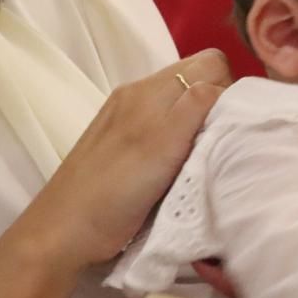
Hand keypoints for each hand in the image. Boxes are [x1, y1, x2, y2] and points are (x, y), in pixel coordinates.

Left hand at [13, 50, 229, 270]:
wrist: (63, 234)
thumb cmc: (115, 192)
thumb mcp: (163, 146)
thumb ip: (195, 107)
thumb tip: (225, 86)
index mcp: (149, 89)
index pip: (211, 64)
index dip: (230, 88)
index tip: (235, 125)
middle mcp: (139, 94)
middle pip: (198, 77)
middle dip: (219, 102)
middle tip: (222, 141)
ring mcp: (129, 116)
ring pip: (184, 100)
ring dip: (201, 120)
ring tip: (203, 154)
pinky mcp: (124, 140)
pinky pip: (167, 120)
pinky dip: (182, 134)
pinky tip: (180, 163)